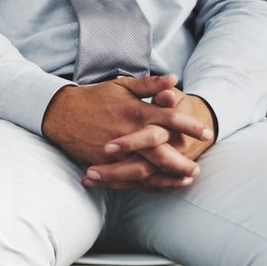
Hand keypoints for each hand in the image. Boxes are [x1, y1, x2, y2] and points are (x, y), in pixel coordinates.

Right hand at [44, 75, 211, 183]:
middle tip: (195, 169)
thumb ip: (150, 85)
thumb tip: (174, 79)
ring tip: (182, 181)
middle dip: (180, 162)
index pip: (170, 118)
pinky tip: (156, 186)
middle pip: (160, 151)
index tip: (206, 133)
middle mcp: (127, 131)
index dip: (190, 126)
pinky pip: (124, 176)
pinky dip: (142, 183)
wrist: (60, 112)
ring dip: (165, 177)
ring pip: (144, 168)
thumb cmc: (94, 97)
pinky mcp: (102, 161)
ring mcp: (114, 149)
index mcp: (136, 110)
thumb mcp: (123, 86)